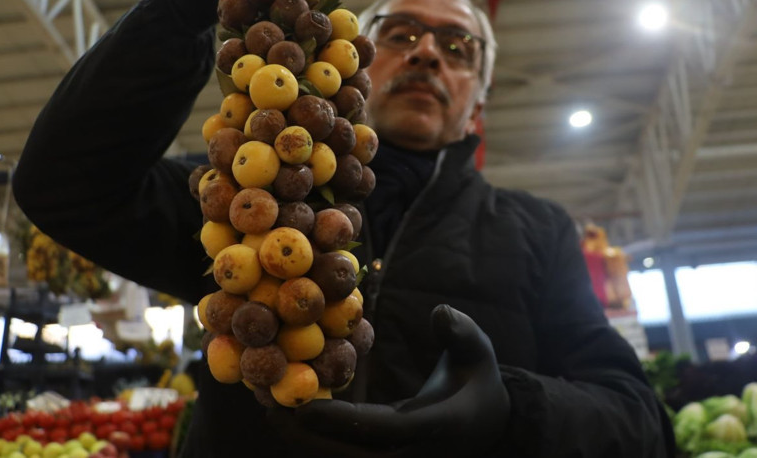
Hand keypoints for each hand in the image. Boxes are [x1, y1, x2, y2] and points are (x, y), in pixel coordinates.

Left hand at [270, 304, 510, 456]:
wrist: (486, 423)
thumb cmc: (479, 380)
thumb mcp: (478, 350)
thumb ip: (460, 332)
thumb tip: (439, 313)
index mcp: (435, 427)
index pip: (383, 430)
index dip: (341, 421)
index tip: (303, 407)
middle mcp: (411, 453)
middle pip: (350, 456)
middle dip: (306, 436)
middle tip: (270, 407)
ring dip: (305, 439)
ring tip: (270, 409)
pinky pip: (345, 454)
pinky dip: (317, 438)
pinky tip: (292, 415)